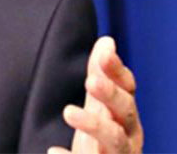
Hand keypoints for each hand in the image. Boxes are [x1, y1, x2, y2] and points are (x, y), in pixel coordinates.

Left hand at [48, 36, 142, 153]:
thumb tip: (107, 41)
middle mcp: (128, 134)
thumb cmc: (105, 134)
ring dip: (94, 125)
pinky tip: (54, 150)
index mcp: (126, 113)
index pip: (128, 88)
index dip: (117, 71)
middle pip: (126, 112)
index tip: (104, 54)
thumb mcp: (101, 104)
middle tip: (90, 81)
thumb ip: (101, 74)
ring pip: (115, 140)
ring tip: (68, 111)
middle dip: (111, 95)